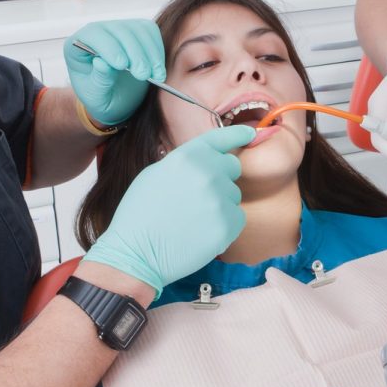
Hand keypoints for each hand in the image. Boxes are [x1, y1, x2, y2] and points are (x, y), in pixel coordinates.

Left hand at [64, 19, 166, 126]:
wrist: (116, 99)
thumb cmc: (101, 98)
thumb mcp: (96, 97)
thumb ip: (99, 80)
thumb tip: (101, 63)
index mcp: (78, 46)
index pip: (93, 34)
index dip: (108, 46)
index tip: (122, 65)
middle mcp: (98, 32)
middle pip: (119, 30)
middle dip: (134, 53)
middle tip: (143, 76)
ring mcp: (119, 29)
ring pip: (138, 30)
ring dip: (149, 53)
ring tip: (154, 76)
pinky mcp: (138, 32)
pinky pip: (151, 32)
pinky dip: (157, 51)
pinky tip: (158, 69)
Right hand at [83, 124, 255, 294]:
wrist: (137, 252)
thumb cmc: (139, 215)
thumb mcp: (155, 174)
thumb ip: (185, 163)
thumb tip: (206, 161)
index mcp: (187, 156)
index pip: (220, 138)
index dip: (238, 134)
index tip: (249, 134)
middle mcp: (207, 172)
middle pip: (232, 167)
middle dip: (222, 177)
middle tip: (200, 196)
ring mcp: (219, 198)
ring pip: (233, 195)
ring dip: (220, 204)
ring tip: (194, 219)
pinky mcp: (227, 224)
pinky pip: (237, 218)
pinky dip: (225, 225)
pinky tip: (202, 232)